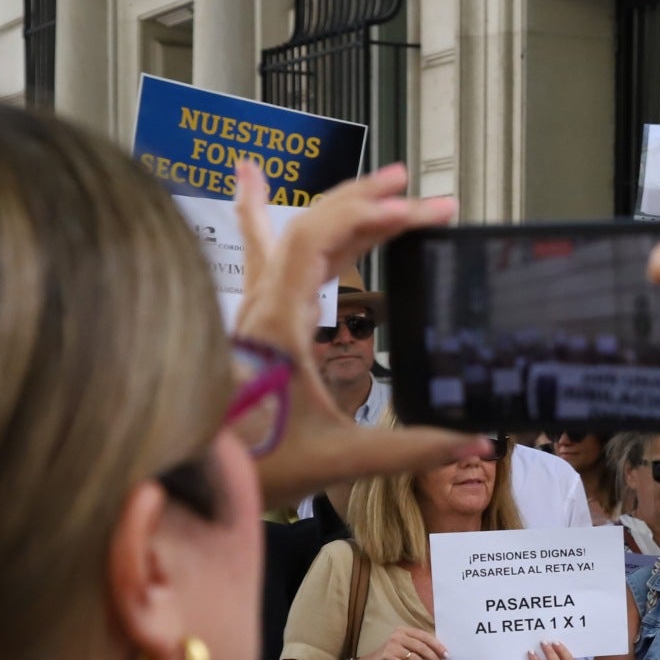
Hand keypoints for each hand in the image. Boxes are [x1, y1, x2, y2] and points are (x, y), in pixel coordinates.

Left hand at [229, 161, 487, 510]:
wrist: (186, 481)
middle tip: (413, 185)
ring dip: (338, 204)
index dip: (370, 217)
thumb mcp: (341, 459)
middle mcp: (261, 308)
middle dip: (368, 200)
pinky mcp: (254, 326)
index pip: (321, 244)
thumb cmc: (248, 468)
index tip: (415, 210)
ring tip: (372, 178)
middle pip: (312, 226)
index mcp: (278, 325)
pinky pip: (265, 255)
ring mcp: (254, 313)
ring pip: (290, 235)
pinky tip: (251, 187)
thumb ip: (413, 449)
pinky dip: (265, 217)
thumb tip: (474, 441)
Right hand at [356, 625, 446, 659]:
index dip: (437, 646)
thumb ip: (420, 647)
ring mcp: (391, 647)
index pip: (425, 636)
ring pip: (415, 658)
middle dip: (434, 658)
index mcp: (404, 630)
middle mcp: (397, 636)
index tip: (446, 655)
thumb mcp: (406, 647)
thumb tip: (441, 655)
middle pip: (421, 647)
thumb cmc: (394, 655)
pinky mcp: (387, 658)